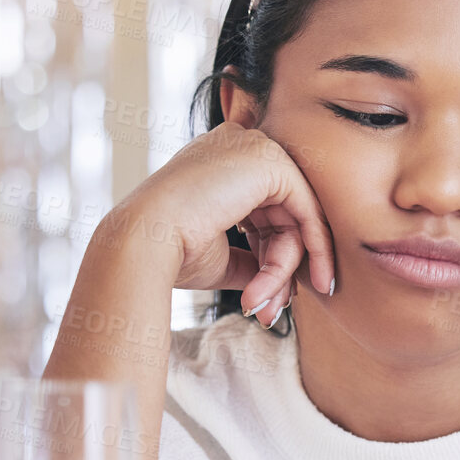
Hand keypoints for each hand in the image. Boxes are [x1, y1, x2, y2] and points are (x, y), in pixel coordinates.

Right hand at [109, 121, 336, 324]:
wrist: (145, 242)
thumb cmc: (172, 250)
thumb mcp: (221, 256)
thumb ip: (255, 259)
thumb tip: (283, 280)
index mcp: (222, 162)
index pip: (264, 212)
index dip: (272, 255)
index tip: (277, 298)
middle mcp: (240, 147)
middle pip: (284, 216)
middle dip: (282, 268)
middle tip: (270, 312)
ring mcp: (256, 149)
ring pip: (296, 218)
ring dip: (285, 270)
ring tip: (265, 308)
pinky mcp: (271, 163)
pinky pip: (309, 211)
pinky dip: (314, 250)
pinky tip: (314, 282)